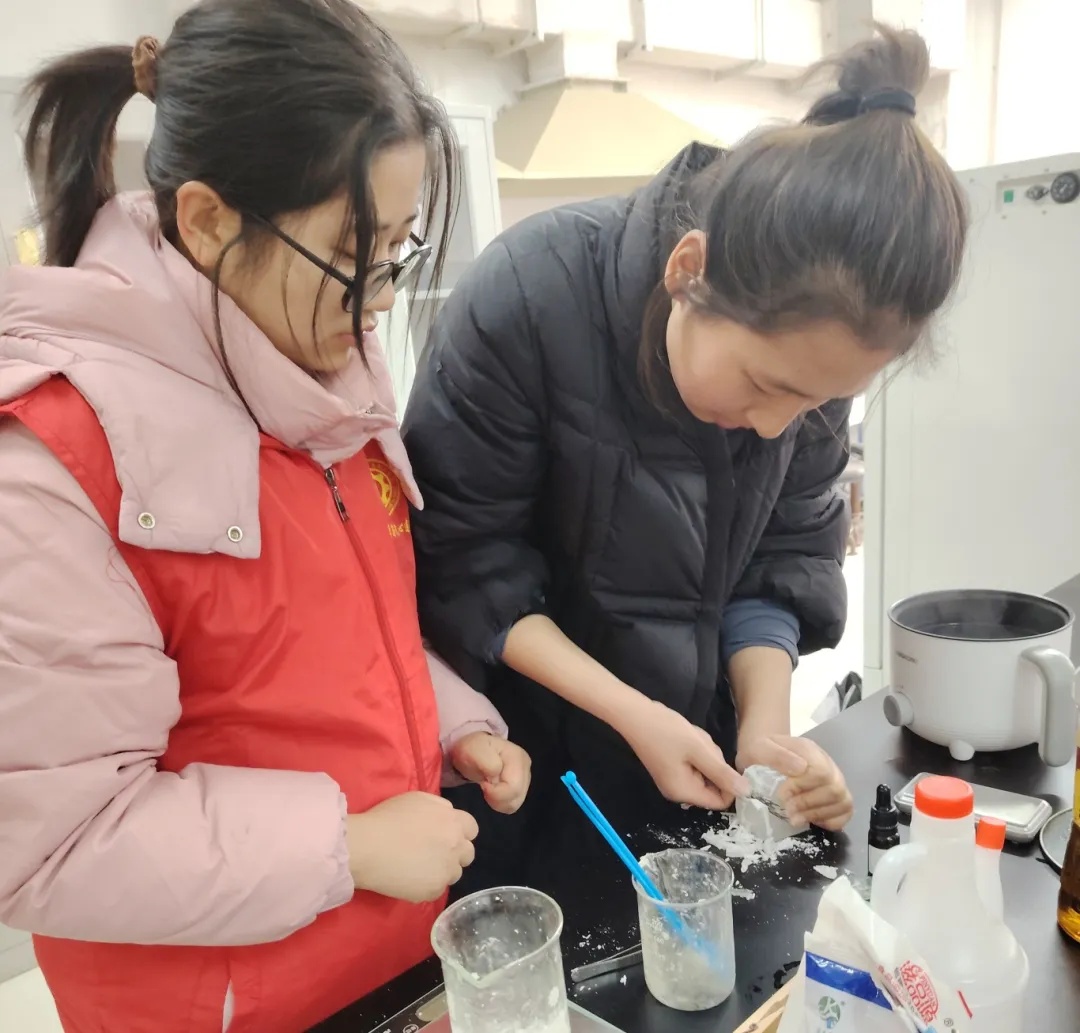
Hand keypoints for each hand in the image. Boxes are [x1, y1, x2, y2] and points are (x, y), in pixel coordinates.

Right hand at [346, 792, 478, 902]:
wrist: (367, 846)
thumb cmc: (388, 818)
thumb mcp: (419, 800)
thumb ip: (440, 808)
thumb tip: (446, 819)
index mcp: (453, 821)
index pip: (472, 829)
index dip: (459, 832)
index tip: (444, 836)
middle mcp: (456, 846)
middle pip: (468, 853)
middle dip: (455, 853)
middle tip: (433, 853)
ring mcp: (446, 870)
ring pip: (454, 873)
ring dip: (442, 870)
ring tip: (420, 868)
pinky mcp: (433, 890)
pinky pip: (437, 889)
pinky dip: (426, 885)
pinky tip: (409, 879)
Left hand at [449, 732, 531, 814]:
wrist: (476, 748)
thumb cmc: (474, 750)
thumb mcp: (473, 750)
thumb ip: (485, 762)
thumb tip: (496, 774)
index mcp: (517, 757)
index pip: (513, 788)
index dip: (494, 791)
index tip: (482, 782)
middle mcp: (526, 767)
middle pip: (516, 797)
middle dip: (496, 798)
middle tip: (484, 786)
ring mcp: (525, 777)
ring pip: (515, 803)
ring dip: (498, 801)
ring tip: (488, 788)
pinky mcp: (522, 786)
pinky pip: (512, 804)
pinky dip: (500, 803)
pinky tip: (493, 792)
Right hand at [620, 699, 750, 809]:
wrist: (635, 715)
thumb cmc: (666, 731)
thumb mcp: (699, 750)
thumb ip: (723, 773)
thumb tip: (747, 793)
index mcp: (685, 793)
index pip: (720, 801)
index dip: (729, 783)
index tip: (724, 760)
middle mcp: (679, 792)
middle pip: (713, 786)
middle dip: (714, 764)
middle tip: (702, 745)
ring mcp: (674, 780)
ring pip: (706, 772)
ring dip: (706, 754)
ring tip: (692, 739)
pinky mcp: (671, 768)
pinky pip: (695, 765)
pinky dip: (696, 752)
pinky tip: (687, 738)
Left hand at [735, 735, 853, 831]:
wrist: (766, 753)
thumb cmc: (763, 753)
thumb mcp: (760, 749)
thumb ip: (777, 755)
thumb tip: (801, 768)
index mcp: (810, 751)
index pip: (821, 771)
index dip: (803, 787)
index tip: (782, 795)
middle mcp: (828, 765)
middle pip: (835, 789)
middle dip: (809, 804)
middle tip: (788, 811)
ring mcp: (834, 781)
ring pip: (843, 802)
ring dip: (818, 814)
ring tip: (795, 819)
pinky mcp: (836, 796)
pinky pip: (846, 812)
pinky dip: (832, 821)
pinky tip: (811, 820)